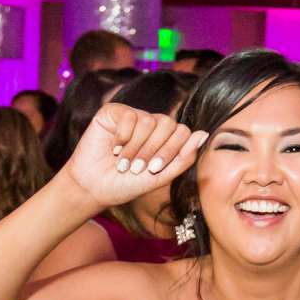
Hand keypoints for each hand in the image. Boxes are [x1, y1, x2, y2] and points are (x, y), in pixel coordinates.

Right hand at [60, 104, 204, 213]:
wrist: (94, 187)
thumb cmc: (126, 184)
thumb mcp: (160, 177)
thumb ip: (183, 158)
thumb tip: (205, 134)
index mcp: (165, 138)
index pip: (183, 132)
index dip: (172, 150)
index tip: (153, 170)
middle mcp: (151, 124)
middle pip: (168, 123)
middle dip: (154, 149)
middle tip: (138, 168)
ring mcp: (133, 115)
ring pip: (148, 120)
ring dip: (136, 147)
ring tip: (123, 163)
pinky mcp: (114, 111)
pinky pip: (129, 116)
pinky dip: (123, 137)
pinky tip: (114, 149)